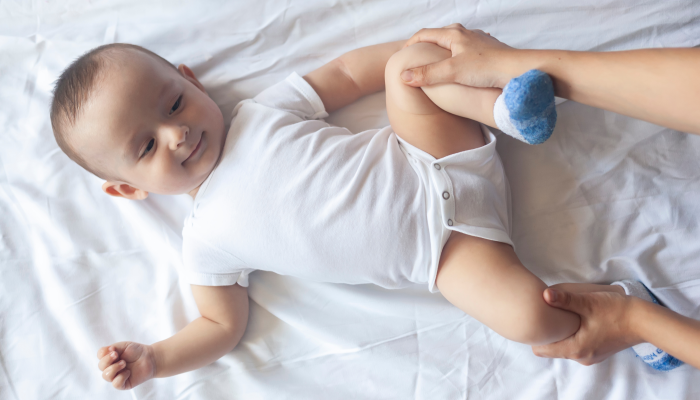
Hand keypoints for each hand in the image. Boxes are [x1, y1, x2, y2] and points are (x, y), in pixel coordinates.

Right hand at [97, 342, 156, 389]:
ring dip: (114, 368)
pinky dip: (121, 377)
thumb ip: (111, 348)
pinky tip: (128, 372)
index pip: (100, 356)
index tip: (113, 349)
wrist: (150, 358)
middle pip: (101, 366)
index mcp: (110, 357)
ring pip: (106, 376)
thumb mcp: (123, 346)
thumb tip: (103, 352)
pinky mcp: (123, 384)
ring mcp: (116, 376)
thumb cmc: (137, 352)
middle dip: (108, 360)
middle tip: (117, 355)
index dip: (103, 353)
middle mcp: (111, 367)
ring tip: (124, 363)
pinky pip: (116, 384)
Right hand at [401, 23, 515, 88]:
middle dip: (426, 45)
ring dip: (443, 49)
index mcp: (454, 34)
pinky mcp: (488, 50)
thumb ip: (427, 74)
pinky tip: (461, 64)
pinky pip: (467, 49)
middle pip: (439, 35)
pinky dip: (458, 55)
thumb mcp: (452, 72)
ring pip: (455, 41)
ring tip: (437, 62)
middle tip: (417, 57)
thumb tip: (404, 76)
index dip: (411, 43)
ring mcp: (478, 40)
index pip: (425, 34)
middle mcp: (466, 33)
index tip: (403, 55)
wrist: (518, 70)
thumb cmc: (486, 68)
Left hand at [531, 287, 642, 365]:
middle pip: (552, 349)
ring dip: (560, 334)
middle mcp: (581, 357)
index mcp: (576, 349)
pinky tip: (573, 321)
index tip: (535, 321)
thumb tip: (544, 294)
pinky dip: (572, 335)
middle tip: (544, 316)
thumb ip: (564, 299)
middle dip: (547, 334)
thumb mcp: (588, 303)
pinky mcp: (598, 350)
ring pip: (565, 347)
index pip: (542, 350)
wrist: (645, 320)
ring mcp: (591, 356)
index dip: (535, 336)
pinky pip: (577, 345)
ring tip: (558, 317)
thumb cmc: (617, 311)